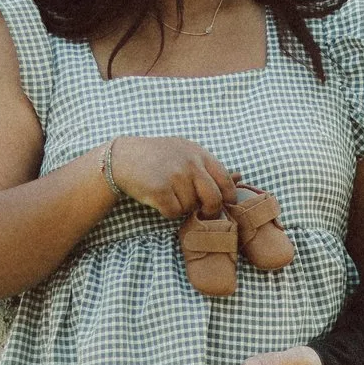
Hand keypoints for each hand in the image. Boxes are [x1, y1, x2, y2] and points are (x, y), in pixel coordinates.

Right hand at [107, 136, 236, 219]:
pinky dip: (168, 211)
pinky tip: (159, 199)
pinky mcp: (160, 189)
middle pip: (214, 199)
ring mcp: (175, 176)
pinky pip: (174, 212)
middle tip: (202, 212)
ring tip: (170, 194)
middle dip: (210, 211)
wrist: (123, 157)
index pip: (226, 181)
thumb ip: (208, 166)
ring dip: (182, 207)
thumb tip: (240, 176)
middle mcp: (190, 163)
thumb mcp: (185, 152)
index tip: (223, 205)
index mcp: (200, 154)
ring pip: (191, 208)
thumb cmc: (158, 157)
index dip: (228, 198)